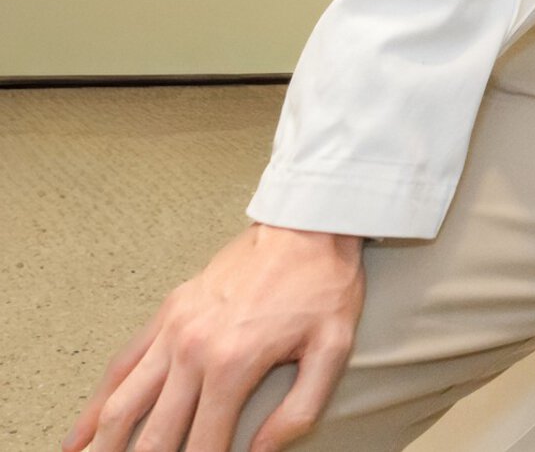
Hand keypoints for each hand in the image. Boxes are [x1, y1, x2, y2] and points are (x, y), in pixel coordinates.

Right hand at [66, 224, 364, 451]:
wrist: (306, 226)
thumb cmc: (323, 285)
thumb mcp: (332, 348)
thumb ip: (300, 409)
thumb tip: (264, 451)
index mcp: (234, 364)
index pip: (206, 444)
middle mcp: (192, 350)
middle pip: (155, 434)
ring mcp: (172, 331)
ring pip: (122, 404)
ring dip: (104, 444)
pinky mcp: (165, 314)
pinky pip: (120, 366)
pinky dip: (97, 405)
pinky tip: (81, 434)